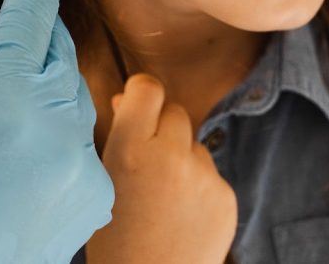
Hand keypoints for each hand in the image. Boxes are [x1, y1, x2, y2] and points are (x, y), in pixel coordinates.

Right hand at [0, 0, 113, 263]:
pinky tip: (7, 147)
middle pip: (54, 50)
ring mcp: (85, 170)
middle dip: (27, 32)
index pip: (32, 14)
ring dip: (36, 78)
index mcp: (14, 108)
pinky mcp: (90, 196)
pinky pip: (75, 134)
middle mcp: (65, 136)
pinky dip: (47, 122)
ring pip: (67, 90)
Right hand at [86, 75, 236, 263]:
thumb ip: (118, 136)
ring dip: (180, 156)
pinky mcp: (226, 197)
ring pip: (193, 144)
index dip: (141, 93)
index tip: (135, 106)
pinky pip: (210, 173)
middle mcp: (171, 156)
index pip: (148, 88)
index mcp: (131, 149)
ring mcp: (204, 177)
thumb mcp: (102, 181)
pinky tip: (180, 213)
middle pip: (175, 111)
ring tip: (161, 196)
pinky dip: (197, 185)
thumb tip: (130, 99)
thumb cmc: (114, 240)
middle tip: (146, 159)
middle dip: (161, 127)